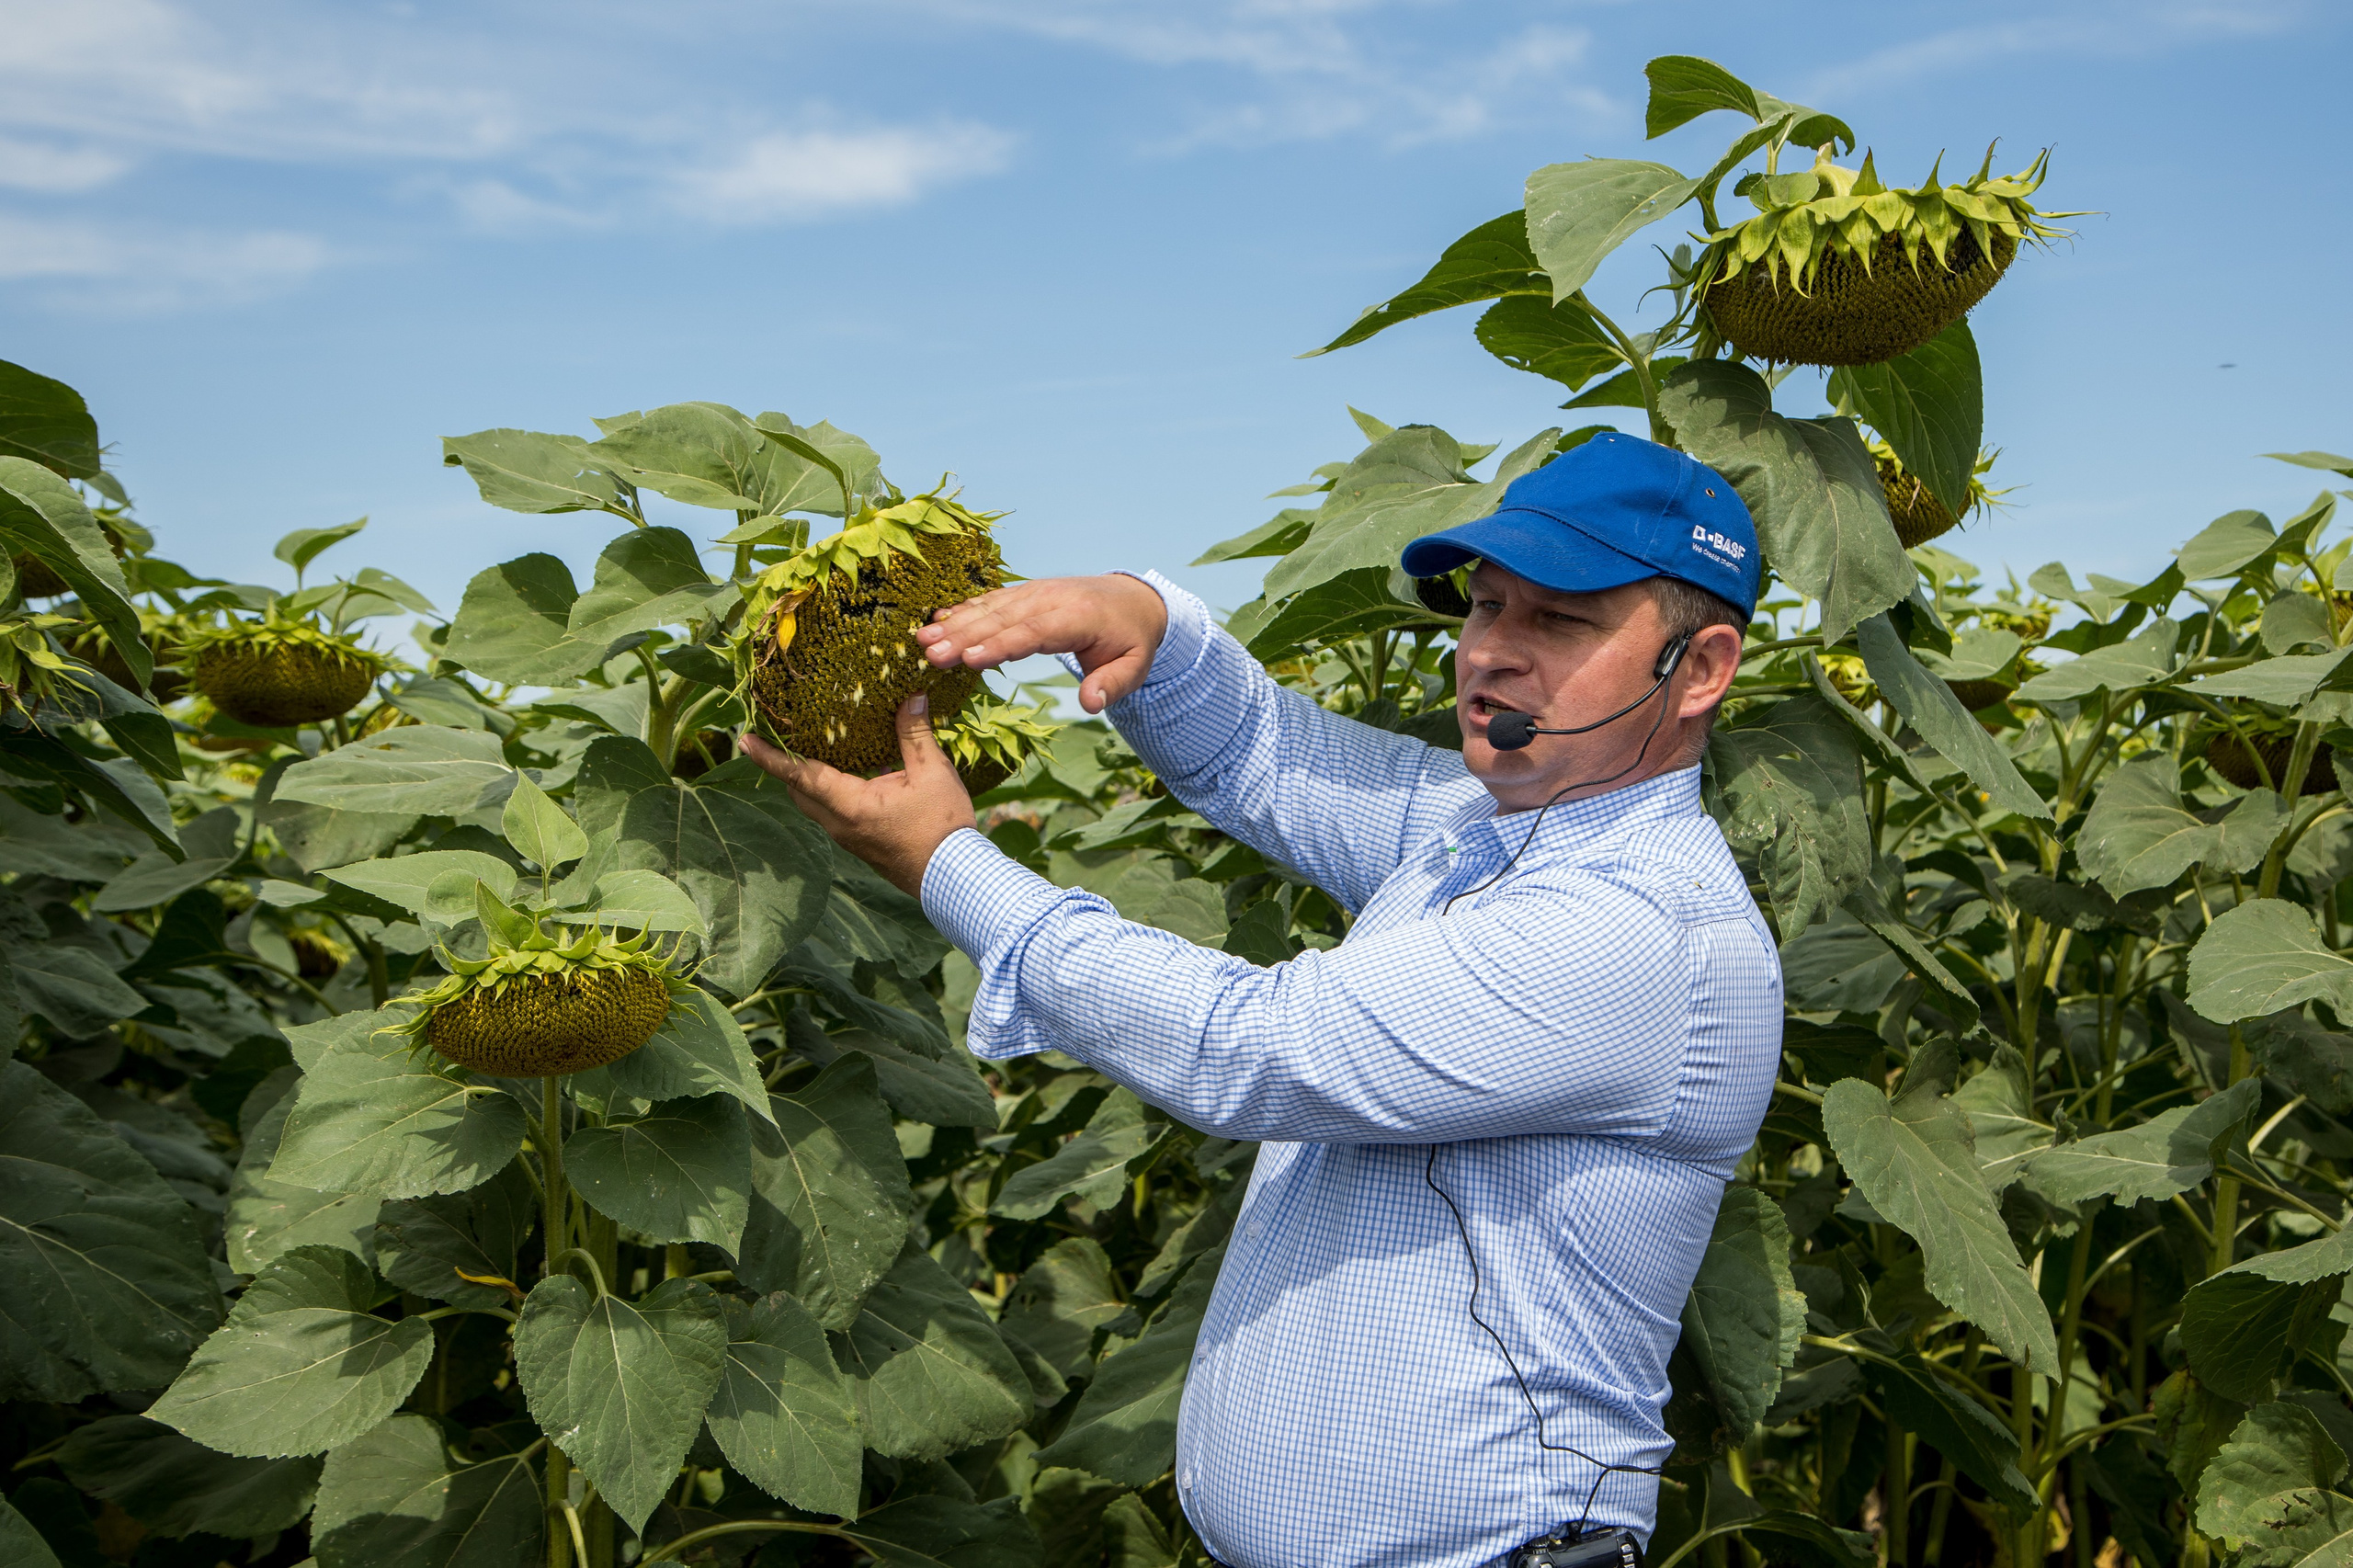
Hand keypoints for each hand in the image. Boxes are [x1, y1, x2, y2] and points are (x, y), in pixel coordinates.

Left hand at [738, 695, 975, 898]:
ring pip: (815, 805)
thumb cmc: (942, 828)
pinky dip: (829, 791)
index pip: (799, 775)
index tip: (743, 739)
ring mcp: (849, 838)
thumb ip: (915, 734)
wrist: (954, 878)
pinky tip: (851, 772)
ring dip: (807, 779)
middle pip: (799, 792)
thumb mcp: (934, 774)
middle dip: (785, 766)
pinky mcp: (861, 844)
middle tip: (777, 737)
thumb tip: (911, 697)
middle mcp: (840, 824)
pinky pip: (833, 813)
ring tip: (809, 750)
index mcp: (850, 805)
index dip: (770, 756)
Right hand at [916, 574, 1168, 713]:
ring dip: (956, 622)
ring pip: (992, 606)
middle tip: (930, 652)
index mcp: (1079, 616)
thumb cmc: (1131, 639)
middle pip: (1004, 617)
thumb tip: (1090, 704)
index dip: (1001, 645)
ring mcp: (1037, 592)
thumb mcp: (1135, 666)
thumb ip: (1112, 685)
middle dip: (965, 635)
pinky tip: (937, 621)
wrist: (1134, 599)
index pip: (1035, 632)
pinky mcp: (1026, 593)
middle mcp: (1053, 598)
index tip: (969, 659)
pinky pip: (992, 600)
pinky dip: (964, 609)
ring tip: (922, 638)